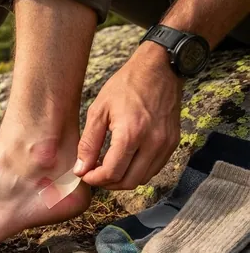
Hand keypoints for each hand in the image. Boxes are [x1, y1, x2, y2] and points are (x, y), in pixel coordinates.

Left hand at [73, 42, 183, 189]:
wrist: (159, 69)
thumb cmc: (125, 86)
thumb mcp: (98, 111)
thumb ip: (88, 143)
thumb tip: (80, 169)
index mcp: (131, 134)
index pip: (112, 173)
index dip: (95, 179)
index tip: (84, 174)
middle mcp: (152, 142)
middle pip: (128, 181)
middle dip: (108, 183)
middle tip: (93, 174)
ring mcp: (166, 144)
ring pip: (143, 178)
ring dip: (123, 179)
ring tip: (107, 168)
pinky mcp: (173, 142)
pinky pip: (154, 168)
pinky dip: (138, 171)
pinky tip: (124, 161)